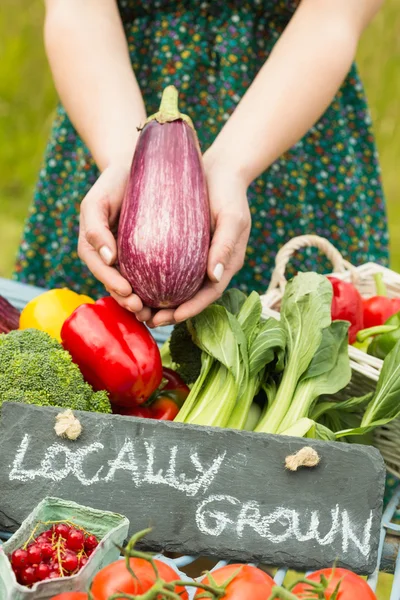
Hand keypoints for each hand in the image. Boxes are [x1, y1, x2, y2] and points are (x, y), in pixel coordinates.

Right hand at [78, 164, 146, 313]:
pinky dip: (157, 289)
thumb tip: (108, 258)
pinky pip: (151, 276)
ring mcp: (128, 258)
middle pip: (116, 284)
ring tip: (156, 313)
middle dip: (128, 300)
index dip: (112, 283)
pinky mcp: (147, 256)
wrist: (137, 168)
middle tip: (143, 309)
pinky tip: (171, 300)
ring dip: (142, 302)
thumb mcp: (96, 200)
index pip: (101, 270)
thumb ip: (95, 227)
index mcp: (93, 247)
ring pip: (133, 286)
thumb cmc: (114, 182)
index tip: (128, 292)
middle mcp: (109, 257)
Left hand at [148, 152, 251, 327]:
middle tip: (148, 319)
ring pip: (177, 287)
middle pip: (190, 297)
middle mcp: (210, 266)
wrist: (219, 170)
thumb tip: (214, 278)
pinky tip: (135, 284)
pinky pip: (167, 269)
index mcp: (226, 264)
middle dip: (171, 312)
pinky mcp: (182, 247)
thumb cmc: (230, 193)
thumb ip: (226, 246)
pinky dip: (153, 281)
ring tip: (138, 308)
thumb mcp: (232, 217)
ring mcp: (196, 258)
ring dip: (159, 301)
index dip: (192, 309)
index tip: (173, 317)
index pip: (209, 295)